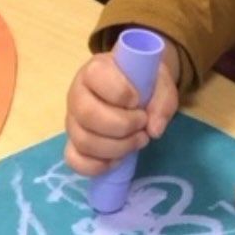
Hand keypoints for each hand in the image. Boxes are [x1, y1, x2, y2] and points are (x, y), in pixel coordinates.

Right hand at [64, 45, 178, 175]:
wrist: (135, 89)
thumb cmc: (143, 81)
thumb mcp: (160, 82)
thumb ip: (162, 100)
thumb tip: (154, 130)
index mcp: (96, 69)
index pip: (96, 76)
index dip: (120, 92)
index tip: (138, 100)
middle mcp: (77, 93)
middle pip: (88, 115)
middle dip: (122, 126)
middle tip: (143, 124)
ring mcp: (72, 120)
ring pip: (83, 141)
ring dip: (116, 148)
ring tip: (139, 140)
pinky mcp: (73, 142)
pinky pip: (74, 160)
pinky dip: (97, 166)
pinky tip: (118, 161)